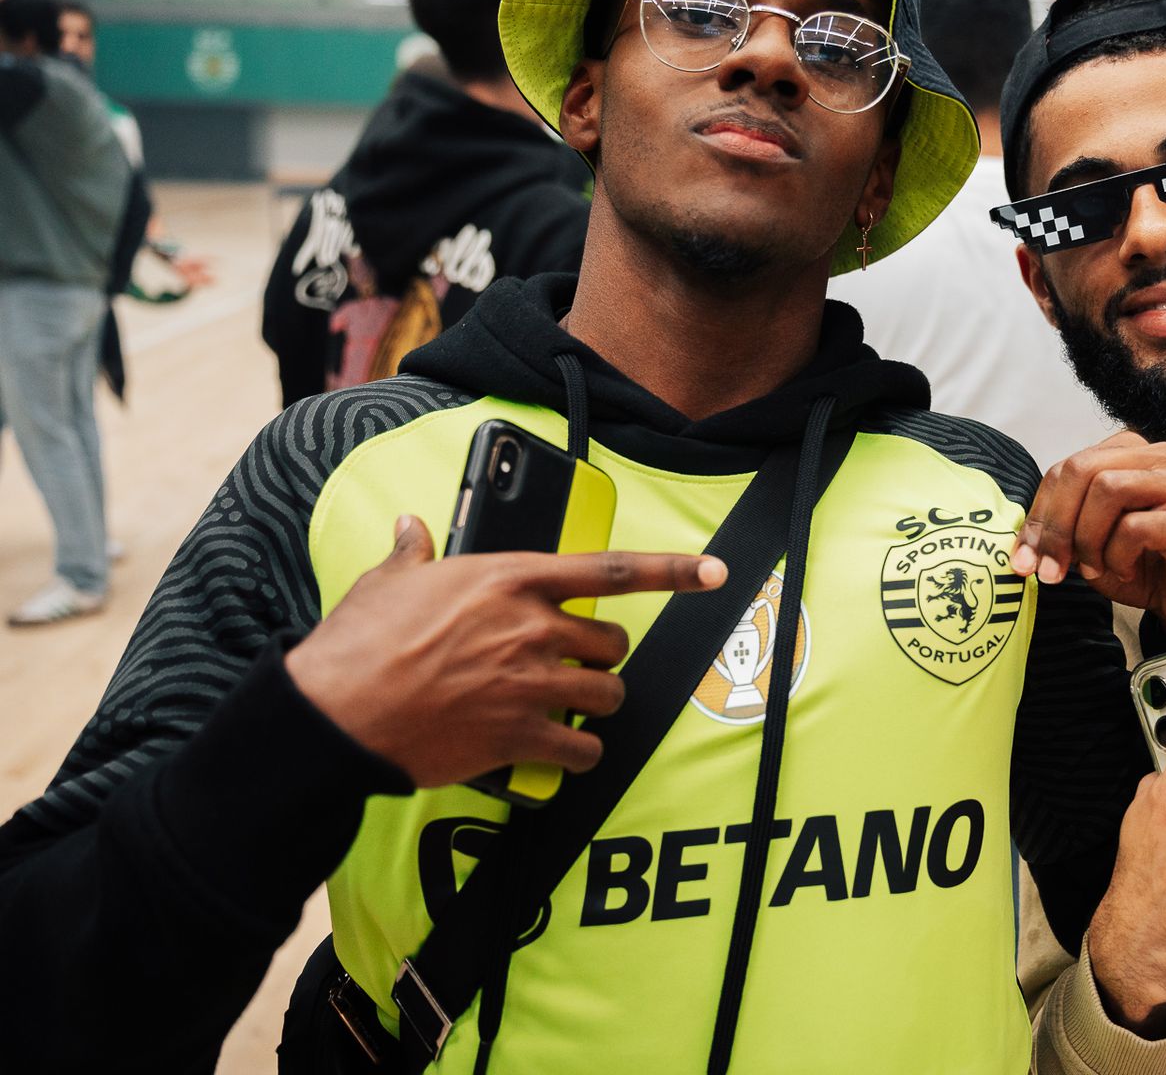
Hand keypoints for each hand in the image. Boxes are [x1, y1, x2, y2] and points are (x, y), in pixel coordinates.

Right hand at [285, 514, 725, 787]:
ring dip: (596, 704)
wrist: (333, 716)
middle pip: (612, 642)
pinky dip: (579, 755)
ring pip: (606, 695)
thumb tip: (410, 529)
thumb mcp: (388, 584)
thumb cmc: (358, 645)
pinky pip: (582, 748)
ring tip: (570, 709)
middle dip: (600, 656)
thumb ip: (414, 554)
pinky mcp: (520, 736)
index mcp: (510, 579)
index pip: (611, 570)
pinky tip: (561, 753)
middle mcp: (532, 628)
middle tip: (573, 666)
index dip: (673, 570)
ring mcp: (530, 684)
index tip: (714, 572)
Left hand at [1011, 433, 1165, 639]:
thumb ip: (1056, 528)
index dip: (1038, 515)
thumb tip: (1019, 546)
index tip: (1024, 559)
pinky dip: (1118, 556)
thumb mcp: (1085, 542)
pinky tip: (1125, 570)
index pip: (1066, 468)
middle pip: (1082, 470)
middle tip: (1049, 570)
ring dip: (1089, 539)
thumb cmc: (1139, 565)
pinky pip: (1135, 527)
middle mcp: (1157, 456)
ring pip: (1108, 489)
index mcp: (1127, 452)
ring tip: (1096, 567)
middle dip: (1056, 525)